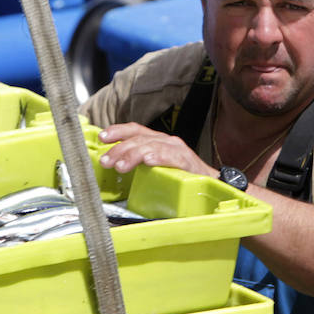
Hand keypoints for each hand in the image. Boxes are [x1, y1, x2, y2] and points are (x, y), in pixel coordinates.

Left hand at [97, 122, 214, 174]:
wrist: (211, 184)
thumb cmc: (180, 176)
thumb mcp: (154, 167)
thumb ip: (137, 163)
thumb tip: (113, 165)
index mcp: (157, 141)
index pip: (135, 129)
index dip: (117, 131)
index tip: (102, 137)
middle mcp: (166, 141)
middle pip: (139, 139)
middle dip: (119, 149)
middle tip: (106, 161)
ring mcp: (177, 150)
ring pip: (151, 147)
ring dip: (133, 155)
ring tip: (120, 166)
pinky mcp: (188, 163)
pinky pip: (172, 157)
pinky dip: (159, 158)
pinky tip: (149, 162)